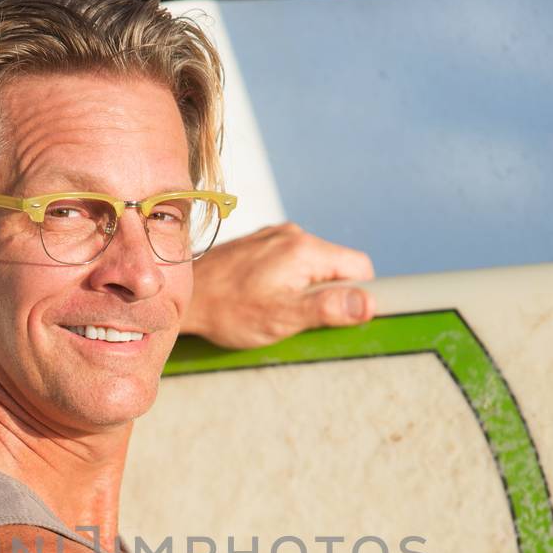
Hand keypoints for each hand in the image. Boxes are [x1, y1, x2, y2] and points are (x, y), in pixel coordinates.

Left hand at [183, 222, 374, 348]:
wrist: (183, 297)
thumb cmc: (229, 311)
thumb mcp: (283, 317)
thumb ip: (328, 308)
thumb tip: (368, 303)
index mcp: (305, 249)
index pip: (359, 267)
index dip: (357, 295)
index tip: (337, 315)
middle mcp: (293, 234)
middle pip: (336, 266)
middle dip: (327, 294)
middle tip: (298, 318)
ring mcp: (275, 236)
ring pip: (313, 264)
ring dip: (305, 289)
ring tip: (276, 308)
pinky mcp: (260, 244)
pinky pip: (290, 261)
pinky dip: (286, 281)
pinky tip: (262, 297)